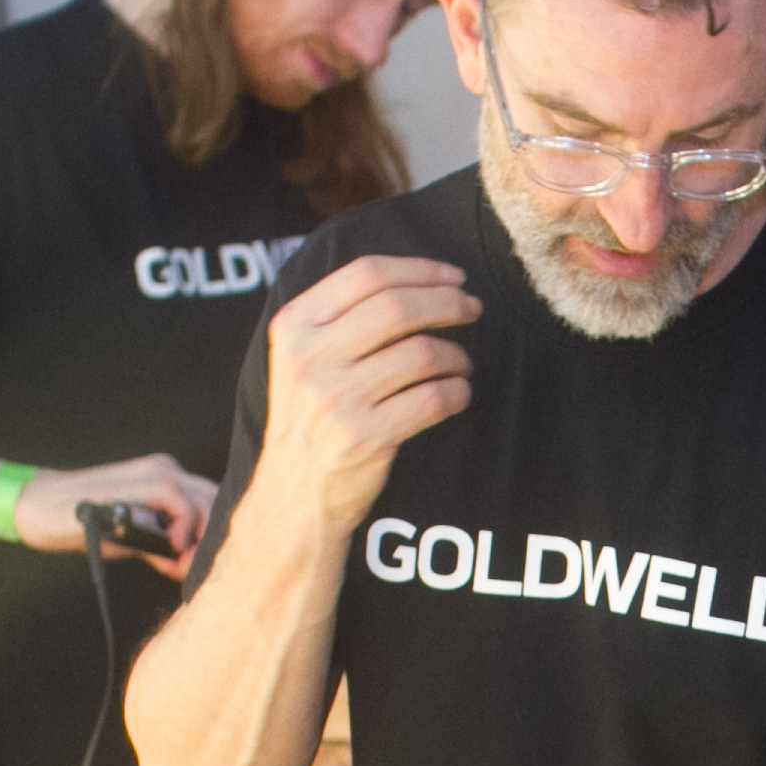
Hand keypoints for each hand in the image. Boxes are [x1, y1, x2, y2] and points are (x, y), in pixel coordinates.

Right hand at [14, 454, 214, 581]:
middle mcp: (165, 470)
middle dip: (217, 536)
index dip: (219, 532)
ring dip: (204, 533)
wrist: (44, 510)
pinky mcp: (136, 481)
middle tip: (199, 566)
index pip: (214, 501)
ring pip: (205, 495)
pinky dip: (184, 522)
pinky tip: (174, 544)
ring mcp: (152, 472)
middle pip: (217, 498)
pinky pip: (177, 496)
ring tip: (186, 559)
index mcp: (168, 480)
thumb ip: (164, 548)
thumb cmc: (88, 524)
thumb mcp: (135, 540)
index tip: (211, 561)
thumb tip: (189, 566)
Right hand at [259, 253, 480, 529]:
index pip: (366, 274)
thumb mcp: (300, 359)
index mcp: (293, 327)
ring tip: (462, 363)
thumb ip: (338, 317)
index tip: (453, 276)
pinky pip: (432, 398)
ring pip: (421, 353)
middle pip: (397, 308)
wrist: (293, 495)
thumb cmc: (309, 420)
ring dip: (456, 355)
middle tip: (472, 309)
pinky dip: (457, 392)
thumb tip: (414, 278)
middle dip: (447, 303)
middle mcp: (310, 358)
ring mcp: (336, 399)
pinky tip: (459, 393)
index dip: (419, 270)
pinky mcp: (365, 437)